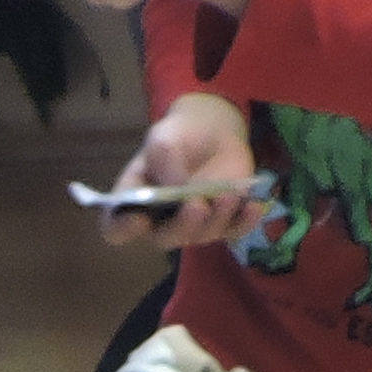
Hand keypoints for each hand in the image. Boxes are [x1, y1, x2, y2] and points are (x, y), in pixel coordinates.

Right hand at [102, 91, 261, 253]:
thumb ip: (164, 160)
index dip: (123, 229)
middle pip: (165, 239)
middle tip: (196, 204)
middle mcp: (160, 221)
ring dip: (217, 219)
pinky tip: (254, 206)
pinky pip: (233, 232)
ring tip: (229, 194)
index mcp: (134, 202)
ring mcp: (194, 225)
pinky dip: (245, 223)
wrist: (211, 131)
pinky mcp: (223, 222)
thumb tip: (176, 187)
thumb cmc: (178, 136)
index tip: (139, 219)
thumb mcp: (164, 137)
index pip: (116, 228)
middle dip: (182, 226)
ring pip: (202, 236)